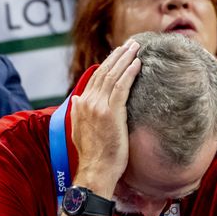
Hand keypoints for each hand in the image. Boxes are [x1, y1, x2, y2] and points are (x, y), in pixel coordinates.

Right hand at [70, 40, 141, 196]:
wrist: (95, 171)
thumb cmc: (93, 156)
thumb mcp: (80, 131)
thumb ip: (78, 113)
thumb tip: (77, 98)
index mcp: (81, 105)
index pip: (95, 78)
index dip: (108, 64)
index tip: (119, 54)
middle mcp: (88, 102)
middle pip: (105, 72)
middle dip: (118, 56)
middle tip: (131, 44)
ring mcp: (99, 107)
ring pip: (113, 76)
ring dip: (126, 59)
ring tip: (136, 48)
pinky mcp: (112, 113)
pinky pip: (122, 87)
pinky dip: (130, 73)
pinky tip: (138, 64)